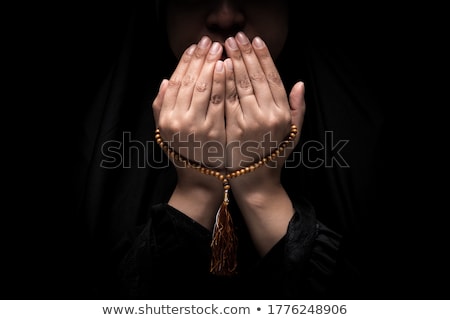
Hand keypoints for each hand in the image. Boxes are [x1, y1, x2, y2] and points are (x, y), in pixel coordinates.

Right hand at [152, 36, 226, 228]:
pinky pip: (219, 102)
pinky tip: (227, 68)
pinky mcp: (214, 132)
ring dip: (212, 65)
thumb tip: (165, 80)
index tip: (194, 47)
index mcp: (165, 118)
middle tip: (210, 41)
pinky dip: (222, 82)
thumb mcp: (165, 132)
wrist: (201, 180)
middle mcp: (177, 121)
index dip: (185, 62)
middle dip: (200, 58)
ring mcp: (195, 126)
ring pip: (203, 88)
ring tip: (220, 48)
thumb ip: (161, 106)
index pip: (176, 82)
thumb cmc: (185, 153)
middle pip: (189, 81)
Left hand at [222, 32, 305, 254]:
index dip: (264, 57)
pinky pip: (225, 101)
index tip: (256, 40)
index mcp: (282, 115)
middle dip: (244, 54)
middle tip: (235, 37)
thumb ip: (297, 108)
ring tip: (224, 46)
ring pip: (239, 86)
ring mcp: (247, 124)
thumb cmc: (274, 156)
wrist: (254, 182)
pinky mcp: (230, 130)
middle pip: (254, 78)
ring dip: (231, 62)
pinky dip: (221, 83)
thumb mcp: (293, 134)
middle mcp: (266, 117)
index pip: (272, 78)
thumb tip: (299, 83)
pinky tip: (217, 68)